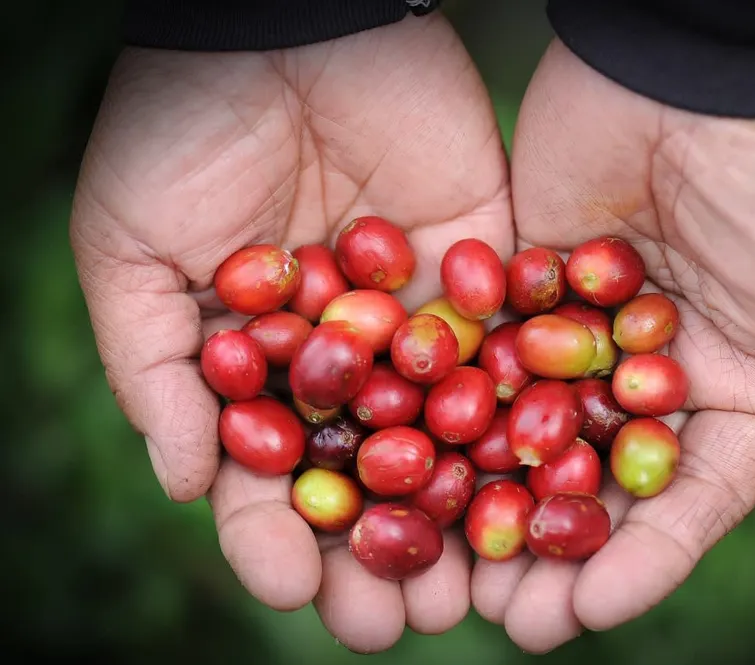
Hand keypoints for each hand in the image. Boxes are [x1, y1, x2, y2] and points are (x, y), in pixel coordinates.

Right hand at [69, 14, 510, 652]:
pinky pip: (507, 354)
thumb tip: (189, 484)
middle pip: (366, 475)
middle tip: (393, 622)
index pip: (269, 474)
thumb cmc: (182, 130)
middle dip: (377, 548)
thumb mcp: (132, 248)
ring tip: (474, 590)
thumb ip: (155, 367)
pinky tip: (535, 479)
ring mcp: (417, 322)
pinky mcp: (484, 275)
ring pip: (446, 437)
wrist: (287, 28)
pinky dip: (523, 416)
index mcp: (261, 363)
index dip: (278, 537)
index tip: (300, 592)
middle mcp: (346, 357)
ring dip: (459, 514)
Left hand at [471, 40, 754, 652]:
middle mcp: (661, 375)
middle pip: (601, 484)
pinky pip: (490, 361)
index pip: (690, 501)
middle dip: (556, 547)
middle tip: (504, 615)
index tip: (583, 612)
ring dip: (494, 498)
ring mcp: (588, 334)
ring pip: (535, 435)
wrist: (697, 64)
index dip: (641, 561)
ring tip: (447, 563)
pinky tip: (410, 462)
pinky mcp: (528, 288)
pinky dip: (454, 411)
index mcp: (741, 392)